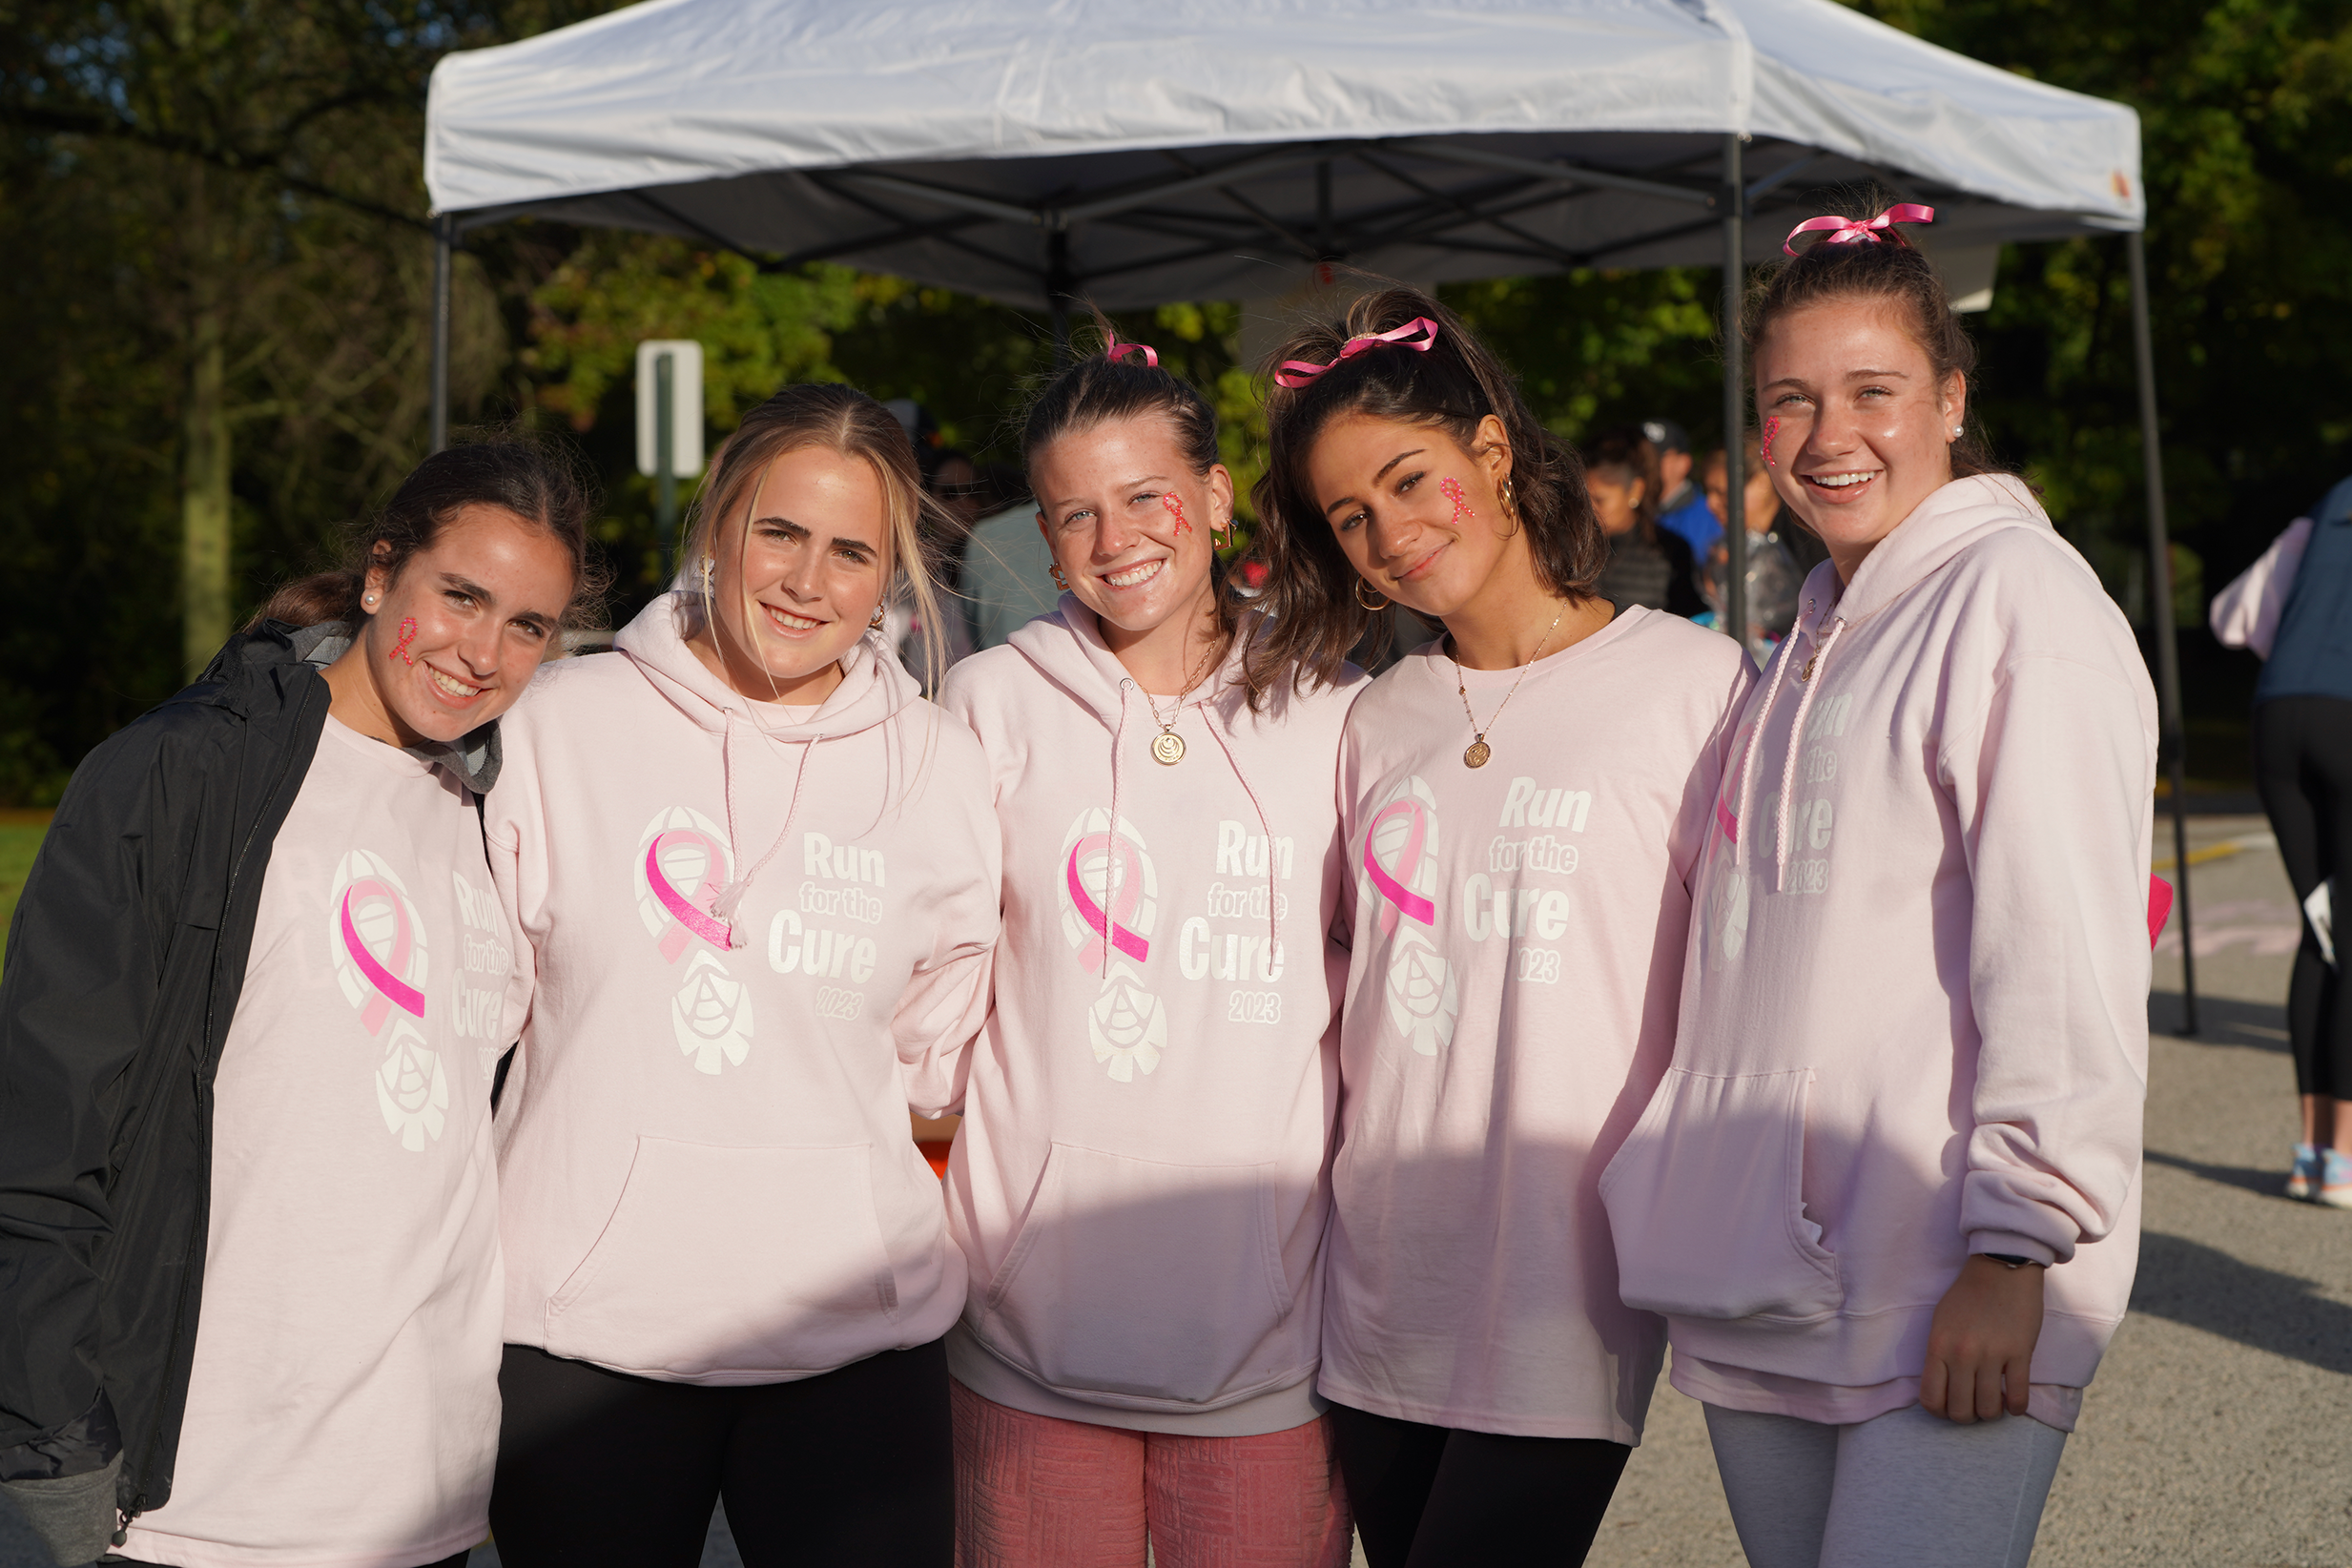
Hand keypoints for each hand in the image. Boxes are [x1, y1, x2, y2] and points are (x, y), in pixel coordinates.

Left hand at [1919, 1254, 2043, 1422]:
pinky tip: (2014, 1402)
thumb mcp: (1940, 1323)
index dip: (1940, 1412)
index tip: (1950, 1408)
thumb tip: (1940, 1388)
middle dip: (1967, 1417)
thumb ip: (1937, 1355)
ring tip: (1994, 1403)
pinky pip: (2018, 1397)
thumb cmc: (1967, 1296)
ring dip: (1992, 1413)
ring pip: (1989, 1409)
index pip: (1931, 1399)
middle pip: (1960, 1411)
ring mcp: (1991, 1355)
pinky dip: (2016, 1407)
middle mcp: (1961, 1354)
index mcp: (1938, 1346)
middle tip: (1974, 1407)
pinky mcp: (2020, 1353)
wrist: (2001, 1268)